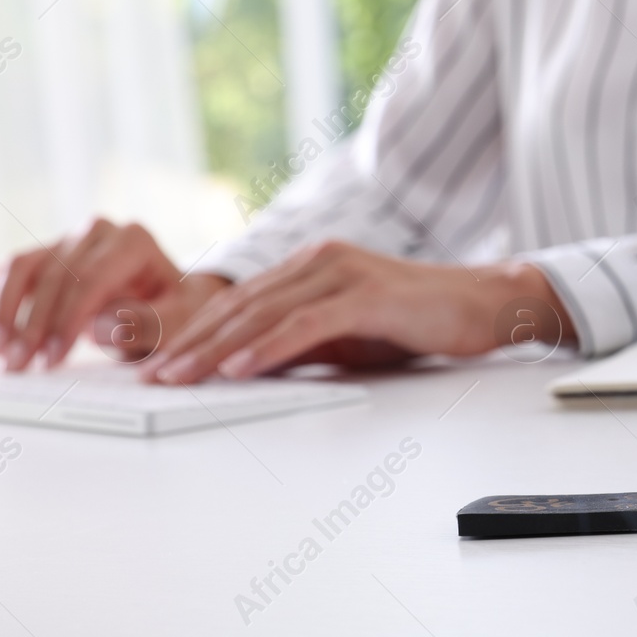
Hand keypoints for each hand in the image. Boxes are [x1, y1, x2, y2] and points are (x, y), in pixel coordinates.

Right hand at [0, 219, 228, 370]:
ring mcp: (67, 238)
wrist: (168, 296)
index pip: (90, 279)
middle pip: (53, 276)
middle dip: (32, 325)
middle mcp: (98, 231)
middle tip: (19, 366)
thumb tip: (101, 328)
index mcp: (134, 241)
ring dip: (3, 312)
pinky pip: (7, 269)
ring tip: (0, 354)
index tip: (52, 359)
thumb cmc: (175, 309)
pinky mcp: (44, 251)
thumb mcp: (179, 321)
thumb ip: (149, 324)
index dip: (66, 321)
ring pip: (20, 268)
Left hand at [137, 241, 572, 383]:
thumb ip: (300, 343)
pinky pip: (307, 322)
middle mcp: (320, 259)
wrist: (486, 304)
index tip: (157, 363)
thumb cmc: (419, 321)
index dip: (194, 333)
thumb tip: (247, 368)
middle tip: (150, 375)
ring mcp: (343, 272)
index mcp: (311, 266)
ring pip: (264, 312)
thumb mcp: (347, 336)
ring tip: (179, 376)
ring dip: (215, 347)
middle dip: (190, 342)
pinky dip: (269, 346)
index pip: (240, 301)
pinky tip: (240, 367)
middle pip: (241, 304)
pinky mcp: (368, 293)